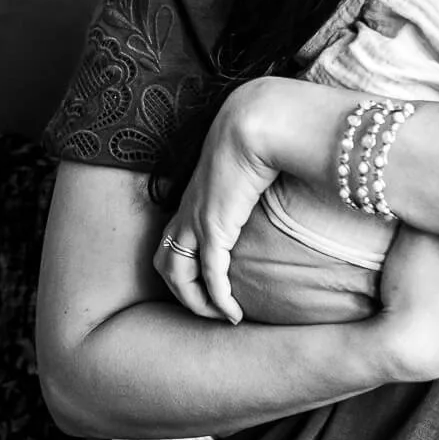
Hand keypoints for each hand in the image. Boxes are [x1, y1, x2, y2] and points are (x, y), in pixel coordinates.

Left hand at [153, 77, 289, 322]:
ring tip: (221, 316)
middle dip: (183, 294)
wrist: (254, 123)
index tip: (209, 287)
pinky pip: (210, 276)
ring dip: (196, 303)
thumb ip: (253, 182)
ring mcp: (195, 221)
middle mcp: (186, 212)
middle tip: (210, 310)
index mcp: (191, 199)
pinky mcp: (214, 228)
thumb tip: (274, 187)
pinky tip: (232, 314)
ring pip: (177, 276)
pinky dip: (218, 300)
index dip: (184, 270)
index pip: (171, 242)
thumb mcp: (249, 165)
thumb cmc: (257, 137)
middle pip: (164, 264)